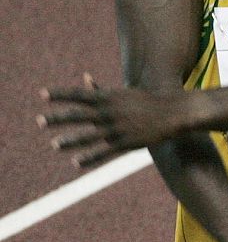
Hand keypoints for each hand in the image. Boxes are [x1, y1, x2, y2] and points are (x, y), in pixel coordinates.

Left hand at [40, 73, 195, 166]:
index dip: (60, 94)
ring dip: (70, 140)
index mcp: (108, 98)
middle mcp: (110, 112)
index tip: (42, 95)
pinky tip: (76, 163)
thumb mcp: (123, 93)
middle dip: (58, 118)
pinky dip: (89, 158)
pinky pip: (104, 152)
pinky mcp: (126, 142)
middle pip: (79, 115)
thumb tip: (85, 78)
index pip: (79, 95)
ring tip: (54, 144)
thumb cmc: (146, 102)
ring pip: (89, 136)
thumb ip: (101, 90)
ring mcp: (118, 128)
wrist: (173, 113)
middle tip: (40, 121)